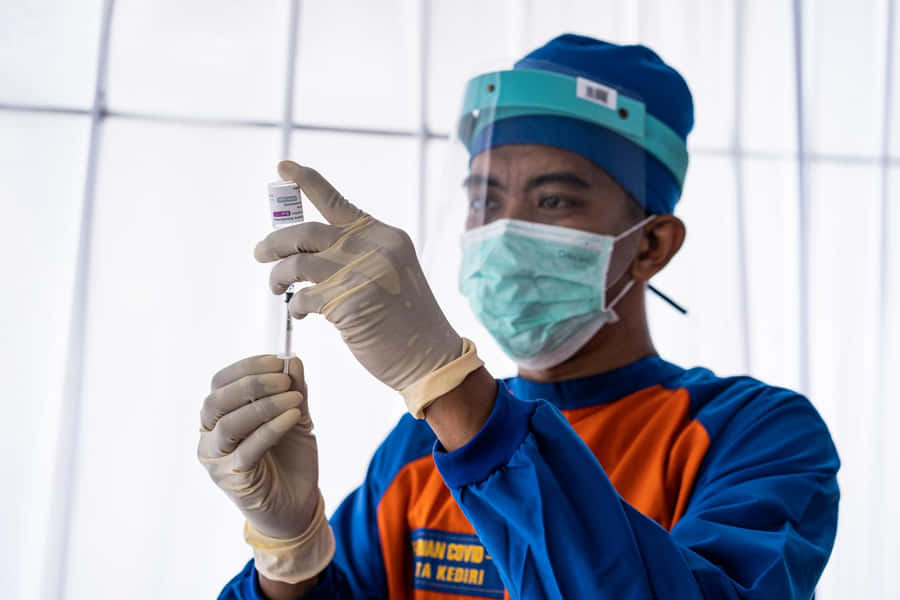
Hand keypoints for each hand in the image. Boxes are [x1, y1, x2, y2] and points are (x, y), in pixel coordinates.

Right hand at [197, 354, 319, 539]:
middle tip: (284, 379)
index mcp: (219, 417)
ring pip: (228, 425)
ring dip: (264, 405)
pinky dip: (271, 428)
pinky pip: (248, 449)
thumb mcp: (297, 417)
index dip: (246, 368)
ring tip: (295, 398)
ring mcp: (218, 461)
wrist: (299, 505)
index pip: (220, 383)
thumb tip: (293, 359)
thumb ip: (294, 390)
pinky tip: (294, 416)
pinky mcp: (234, 481)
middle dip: (252, 384)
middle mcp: (210, 437)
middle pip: (216, 401)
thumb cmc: (292, 459)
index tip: (277, 360)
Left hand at [254, 161, 463, 393]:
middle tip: (259, 253)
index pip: (337, 203)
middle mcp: (374, 248)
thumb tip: (307, 252)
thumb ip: (357, 255)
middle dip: (275, 242)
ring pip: (298, 263)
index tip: (282, 167)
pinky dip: (295, 305)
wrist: (430, 357)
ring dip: (278, 276)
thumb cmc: (406, 322)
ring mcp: (360, 273)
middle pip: (307, 233)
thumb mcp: (390, 274)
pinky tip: (300, 313)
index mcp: (385, 236)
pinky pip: (302, 296)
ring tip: (275, 287)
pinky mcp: (347, 302)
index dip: (306, 182)